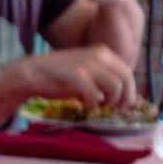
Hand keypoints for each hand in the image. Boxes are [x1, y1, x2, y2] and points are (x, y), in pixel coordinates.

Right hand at [19, 45, 136, 107]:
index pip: (127, 73)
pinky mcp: (77, 77)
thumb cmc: (61, 75)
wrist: (33, 73)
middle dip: (124, 99)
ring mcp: (88, 66)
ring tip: (98, 106)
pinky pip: (95, 95)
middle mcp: (99, 56)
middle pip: (126, 80)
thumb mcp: (87, 69)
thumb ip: (104, 76)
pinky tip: (83, 104)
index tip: (122, 104)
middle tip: (115, 110)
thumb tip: (123, 94)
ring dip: (109, 102)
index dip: (129, 91)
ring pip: (116, 88)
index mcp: (103, 53)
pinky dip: (91, 103)